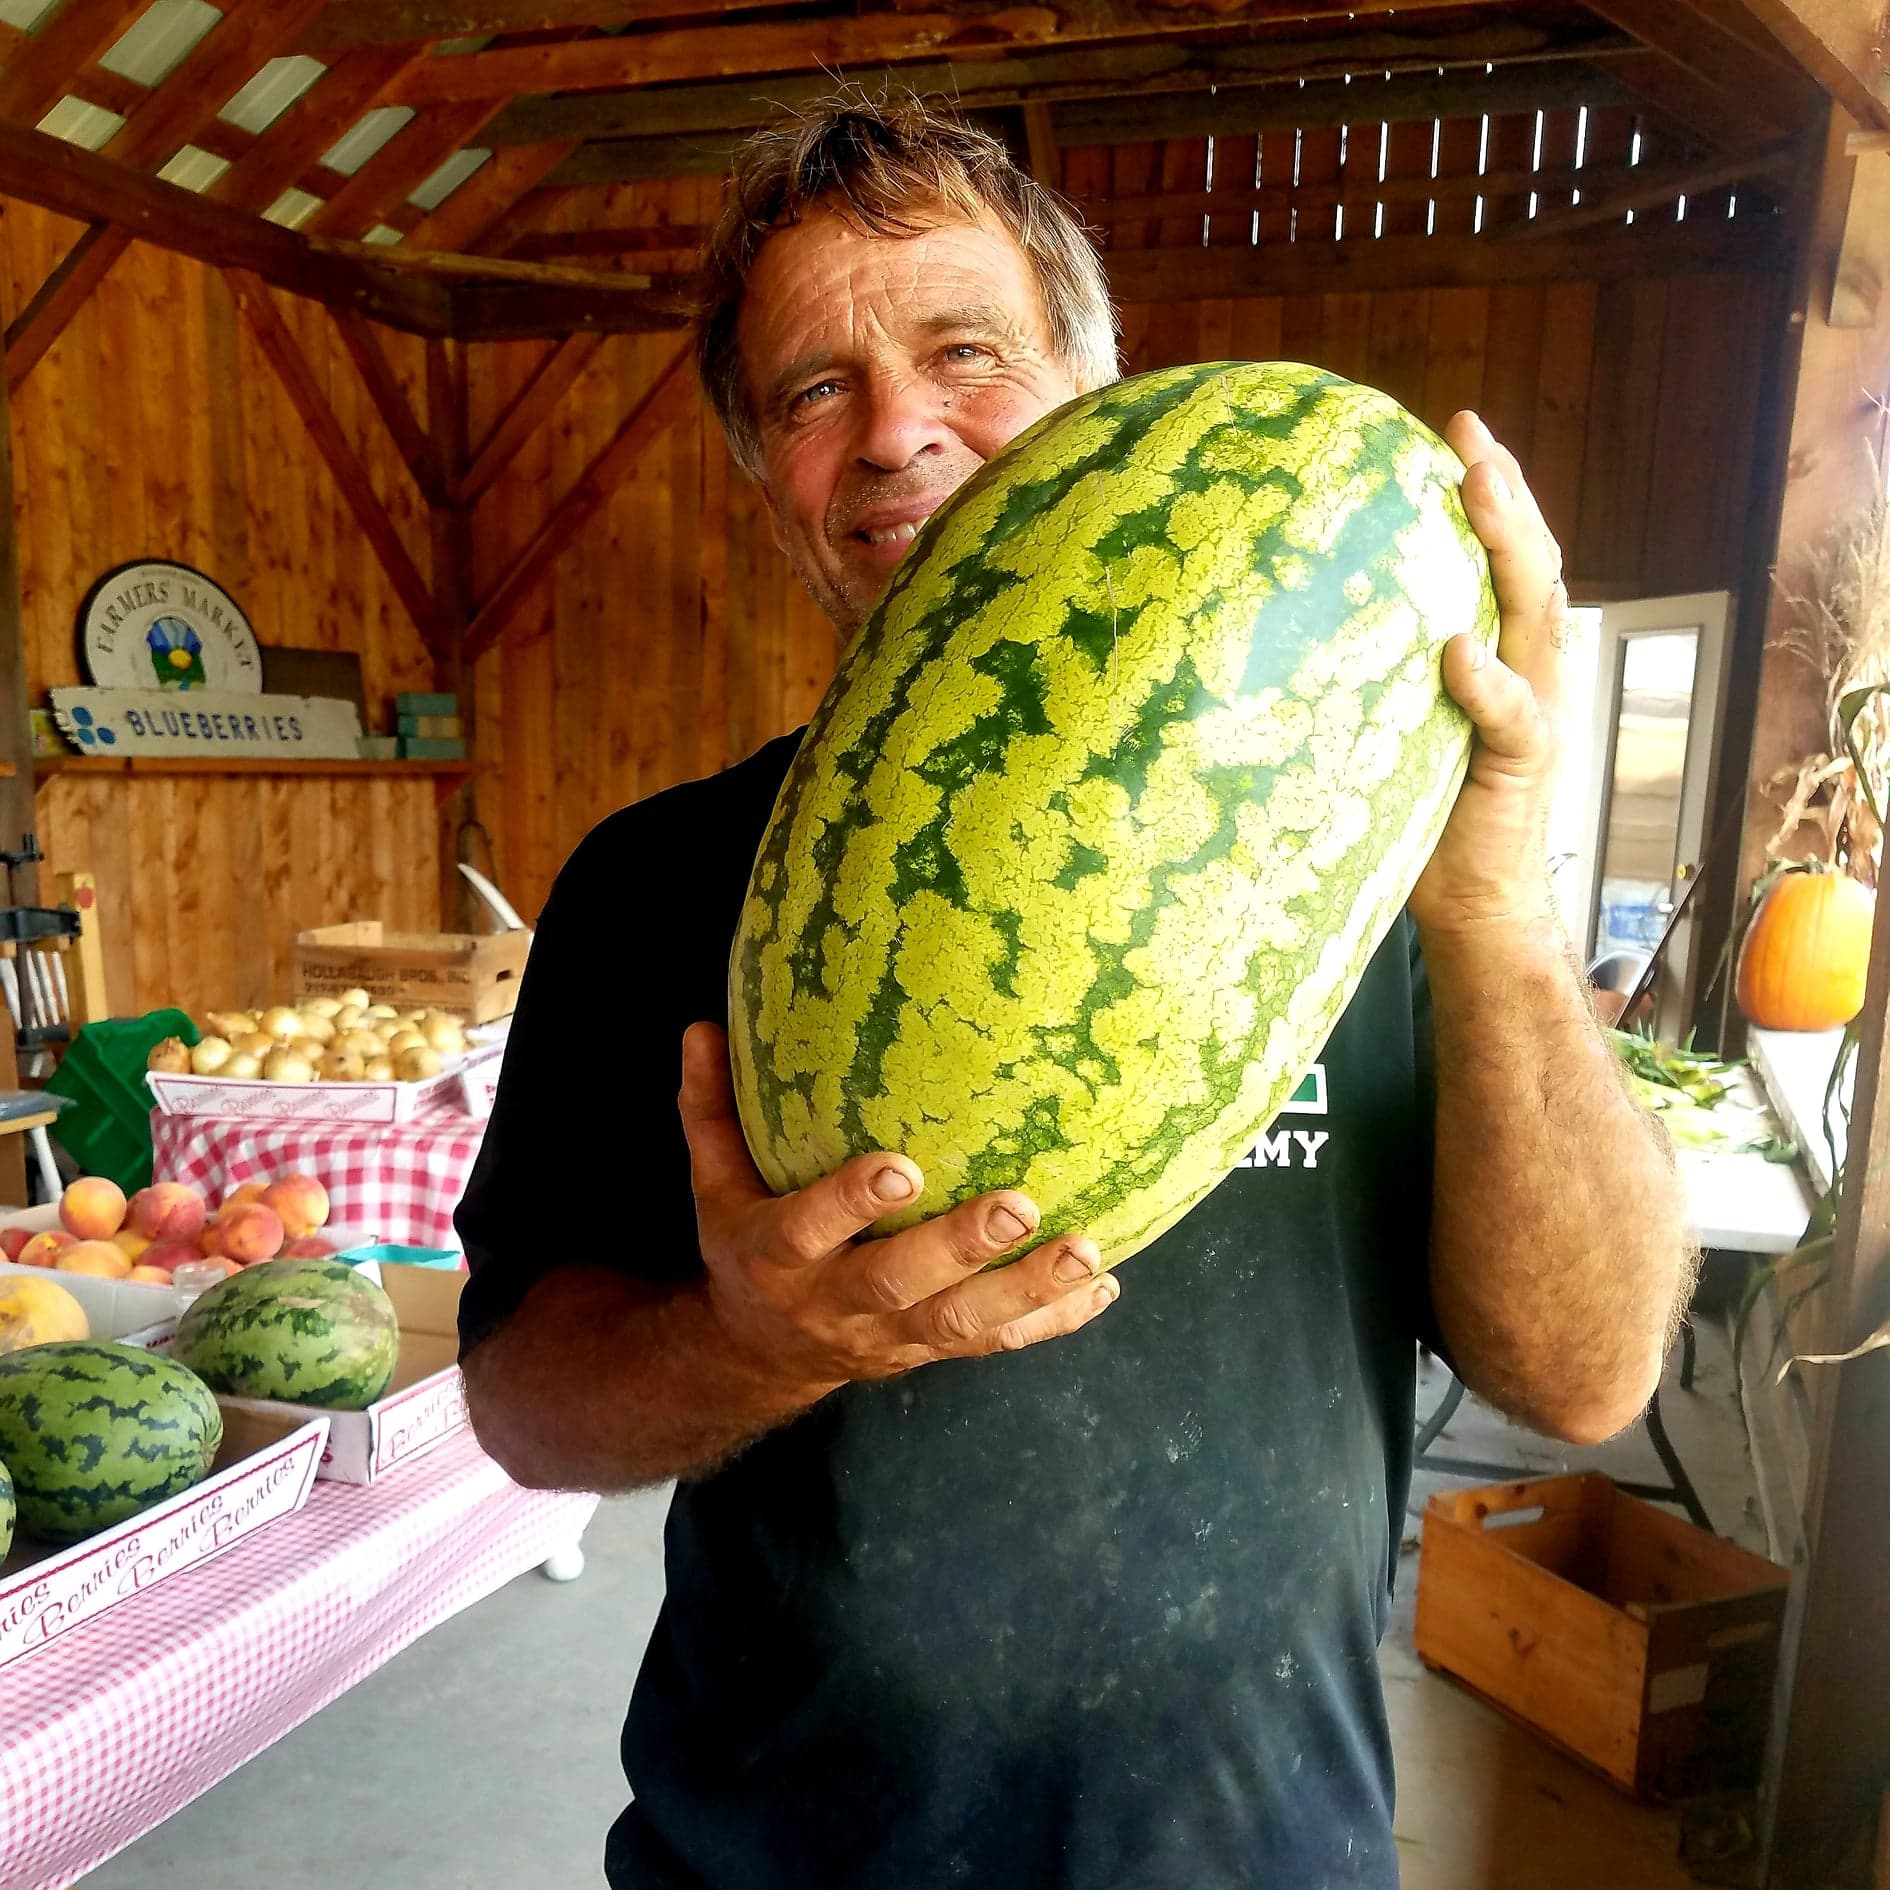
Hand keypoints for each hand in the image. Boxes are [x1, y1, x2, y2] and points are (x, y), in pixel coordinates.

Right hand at [677, 1022, 1118, 1393]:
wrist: (758, 1354)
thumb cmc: (748, 1241)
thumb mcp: (714, 1182)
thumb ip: (710, 1108)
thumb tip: (701, 1024)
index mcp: (776, 1256)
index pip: (808, 1229)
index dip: (850, 1203)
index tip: (900, 1166)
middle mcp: (835, 1302)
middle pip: (898, 1283)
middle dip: (958, 1249)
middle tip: (1019, 1206)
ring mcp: (890, 1336)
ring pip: (961, 1324)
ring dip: (1027, 1289)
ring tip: (1085, 1249)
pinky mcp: (932, 1351)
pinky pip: (997, 1345)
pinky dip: (1052, 1320)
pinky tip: (1104, 1285)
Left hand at [1409, 411, 1570, 941]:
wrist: (1465, 896)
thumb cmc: (1413, 804)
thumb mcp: (1388, 715)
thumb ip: (1372, 662)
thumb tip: (1285, 611)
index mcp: (1497, 645)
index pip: (1501, 552)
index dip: (1488, 489)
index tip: (1457, 428)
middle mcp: (1528, 664)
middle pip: (1529, 561)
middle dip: (1504, 493)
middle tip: (1471, 437)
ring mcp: (1534, 708)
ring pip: (1535, 612)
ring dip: (1510, 548)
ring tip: (1480, 490)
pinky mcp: (1523, 761)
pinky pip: (1511, 713)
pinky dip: (1488, 680)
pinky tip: (1460, 651)